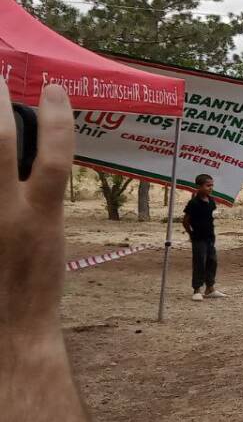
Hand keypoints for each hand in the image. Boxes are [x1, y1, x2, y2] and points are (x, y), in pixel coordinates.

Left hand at [0, 83, 73, 342]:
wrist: (7, 332)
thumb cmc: (32, 283)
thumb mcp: (47, 233)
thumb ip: (36, 196)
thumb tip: (16, 151)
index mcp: (42, 217)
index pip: (57, 154)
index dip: (57, 117)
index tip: (54, 89)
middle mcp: (8, 215)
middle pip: (1, 145)